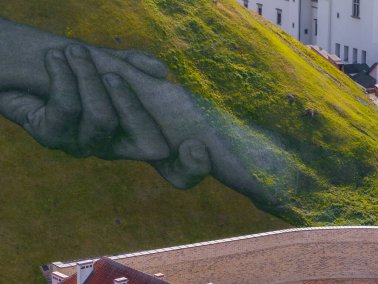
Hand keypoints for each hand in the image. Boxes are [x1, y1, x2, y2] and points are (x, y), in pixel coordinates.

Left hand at [0, 44, 211, 188]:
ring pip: (101, 122)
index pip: (179, 169)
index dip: (192, 168)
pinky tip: (56, 59)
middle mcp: (117, 147)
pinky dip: (63, 79)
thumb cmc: (82, 69)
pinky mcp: (53, 137)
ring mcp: (85, 145)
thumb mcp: (118, 62)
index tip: (196, 146)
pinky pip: (66, 111)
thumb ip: (140, 66)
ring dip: (89, 81)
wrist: (32, 71)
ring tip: (74, 51)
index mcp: (140, 135)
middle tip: (109, 69)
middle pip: (143, 144)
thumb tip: (159, 72)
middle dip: (129, 103)